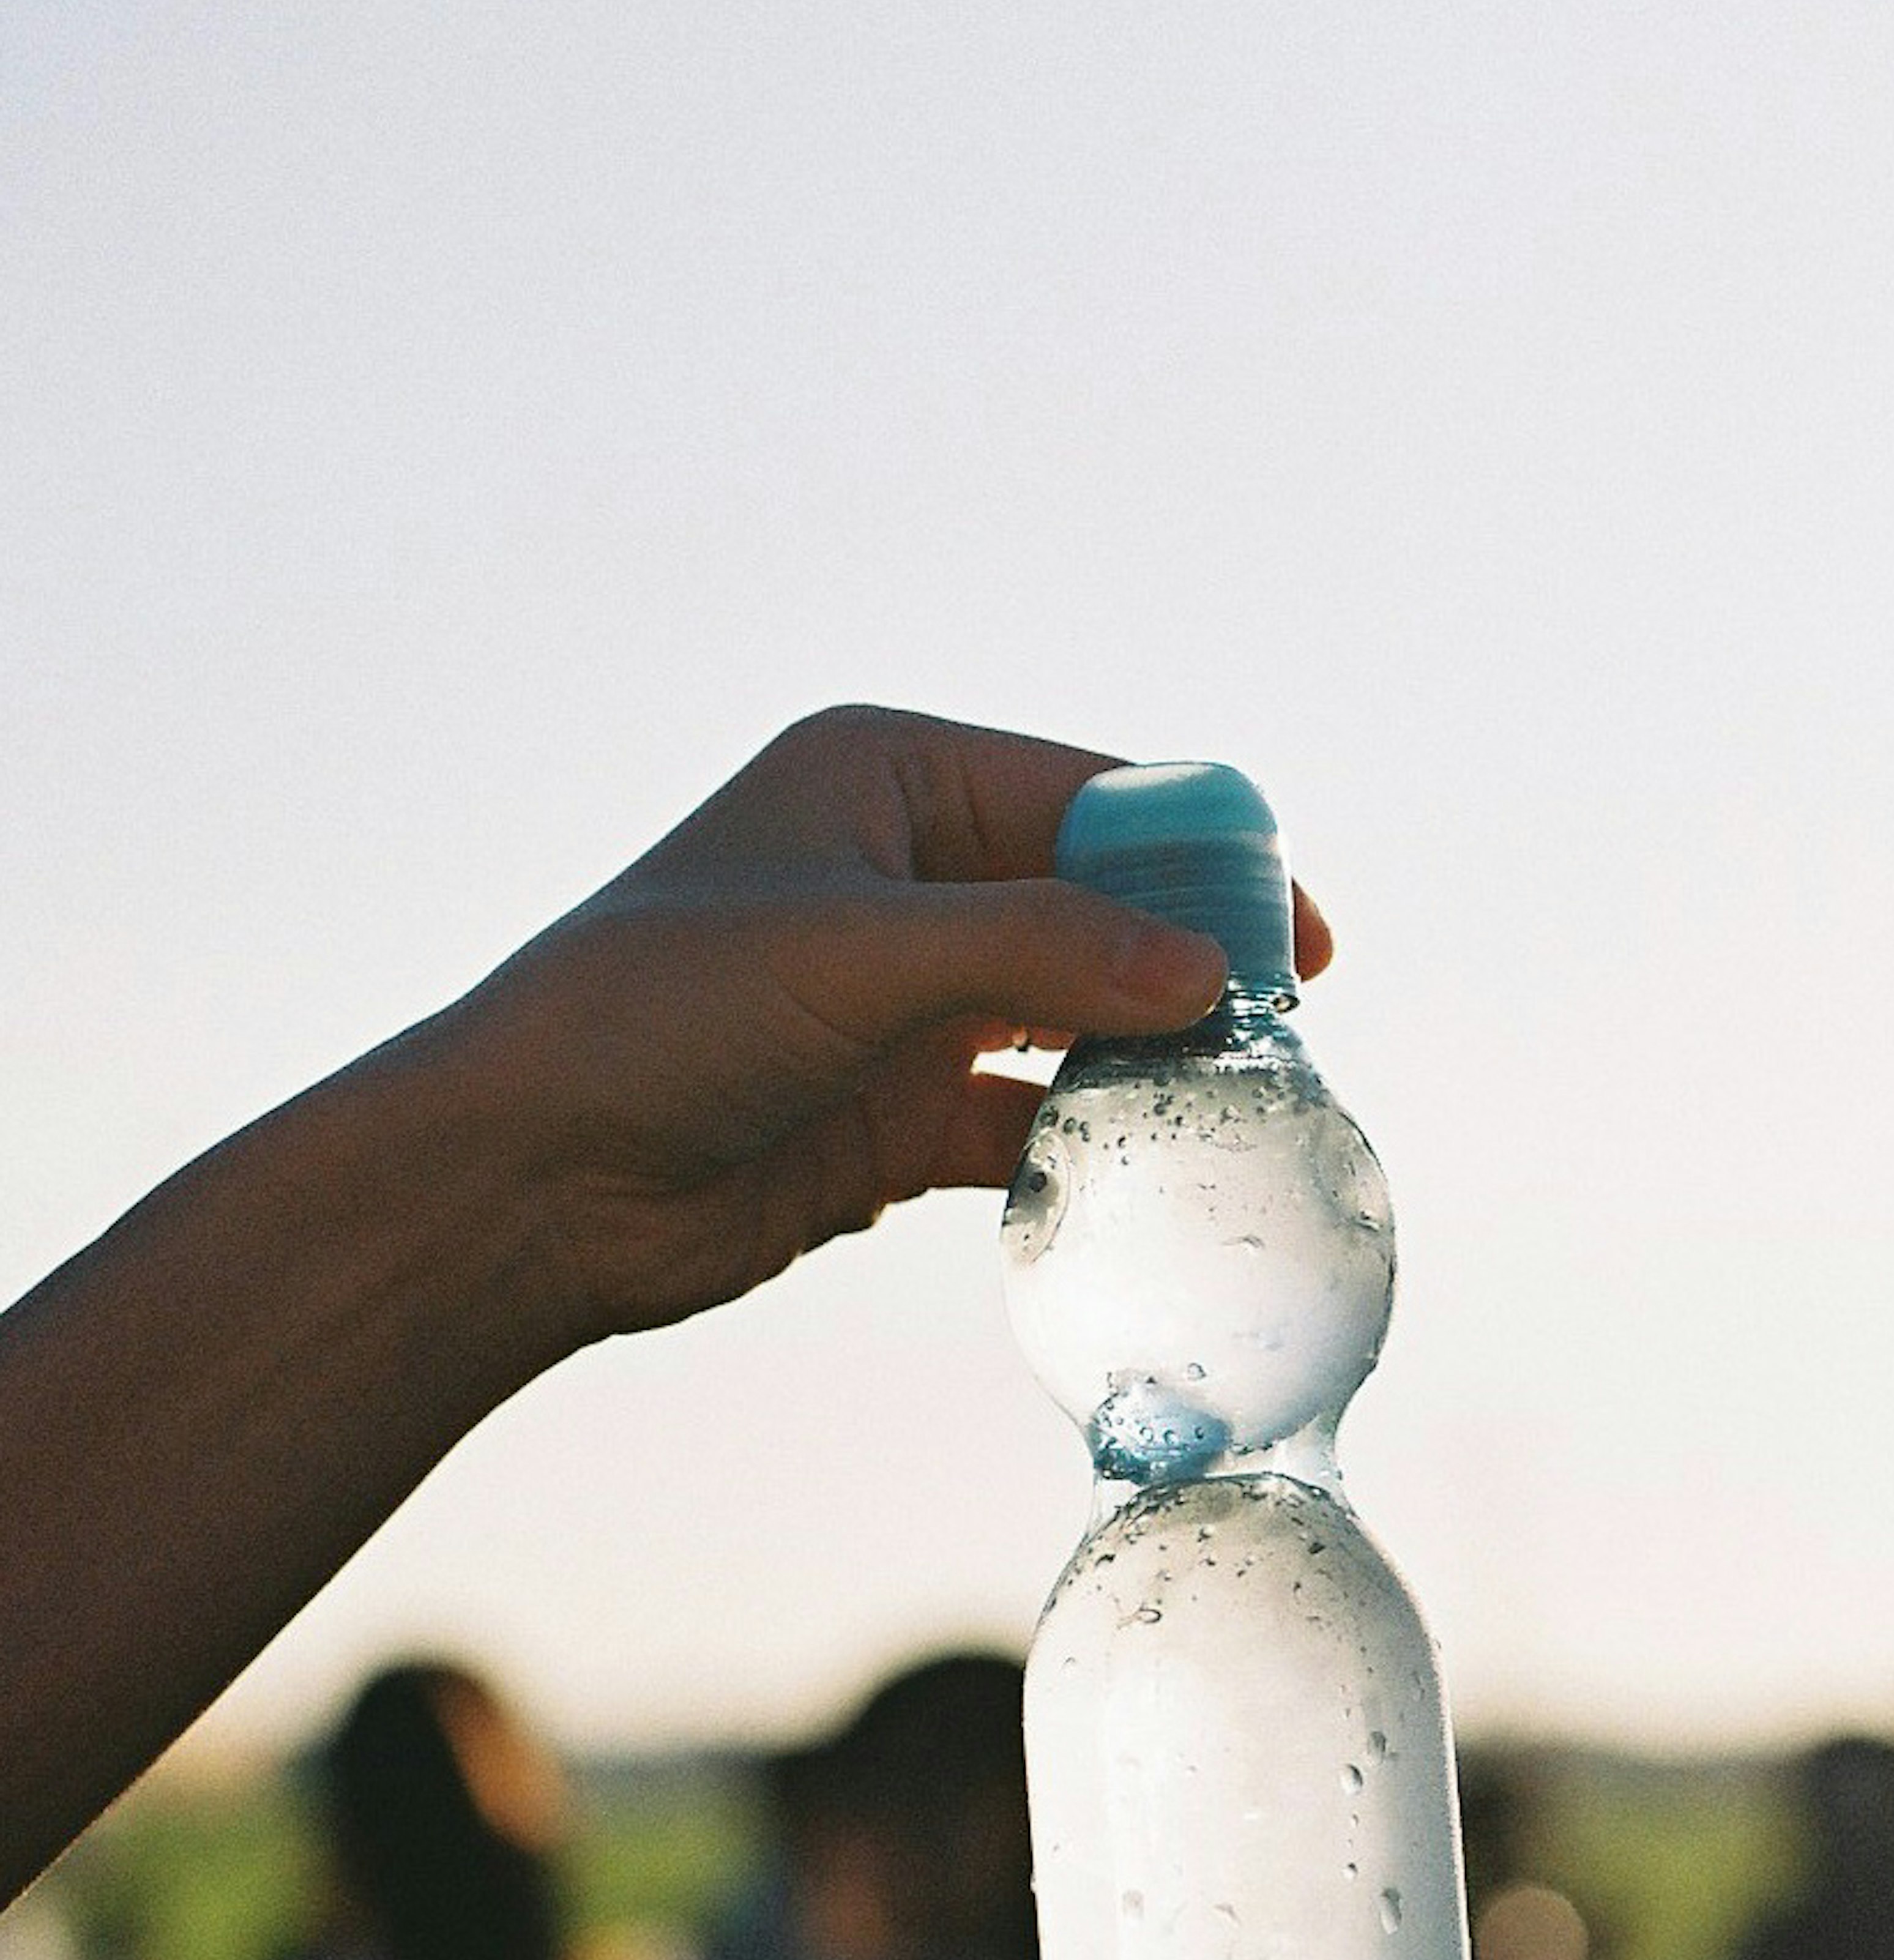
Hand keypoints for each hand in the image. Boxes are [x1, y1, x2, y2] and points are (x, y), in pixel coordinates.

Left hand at [442, 704, 1334, 1346]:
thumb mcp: (860, 954)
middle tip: (1284, 1034)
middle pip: (1098, 906)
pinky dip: (1085, 1140)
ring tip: (1239, 1104)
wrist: (531, 1178)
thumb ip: (1041, 952)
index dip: (1203, 859)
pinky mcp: (895, 1117)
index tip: (1295, 943)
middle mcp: (906, 881)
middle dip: (1188, 962)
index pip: (1090, 795)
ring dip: (1148, 1056)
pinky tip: (1146, 1169)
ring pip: (1073, 1017)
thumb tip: (1206, 977)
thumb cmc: (660, 1016)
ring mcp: (904, 1003)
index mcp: (889, 781)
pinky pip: (1027, 1119)